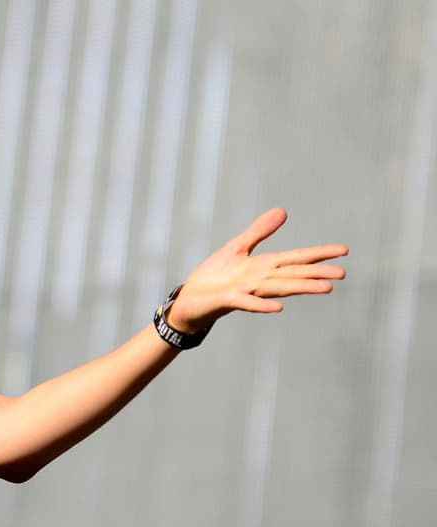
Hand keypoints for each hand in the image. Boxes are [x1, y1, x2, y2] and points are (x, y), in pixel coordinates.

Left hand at [168, 207, 347, 332]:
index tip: (344, 251)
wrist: (188, 300)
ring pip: (277, 288)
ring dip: (300, 288)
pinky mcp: (227, 301)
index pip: (296, 258)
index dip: (319, 254)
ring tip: (325, 288)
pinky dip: (261, 305)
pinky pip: (247, 302)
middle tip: (343, 274)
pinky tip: (278, 309)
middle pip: (293, 274)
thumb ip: (259, 231)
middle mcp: (259, 280)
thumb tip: (283, 211)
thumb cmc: (213, 277)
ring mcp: (245, 291)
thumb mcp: (237, 248)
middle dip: (317, 273)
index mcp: (263, 267)